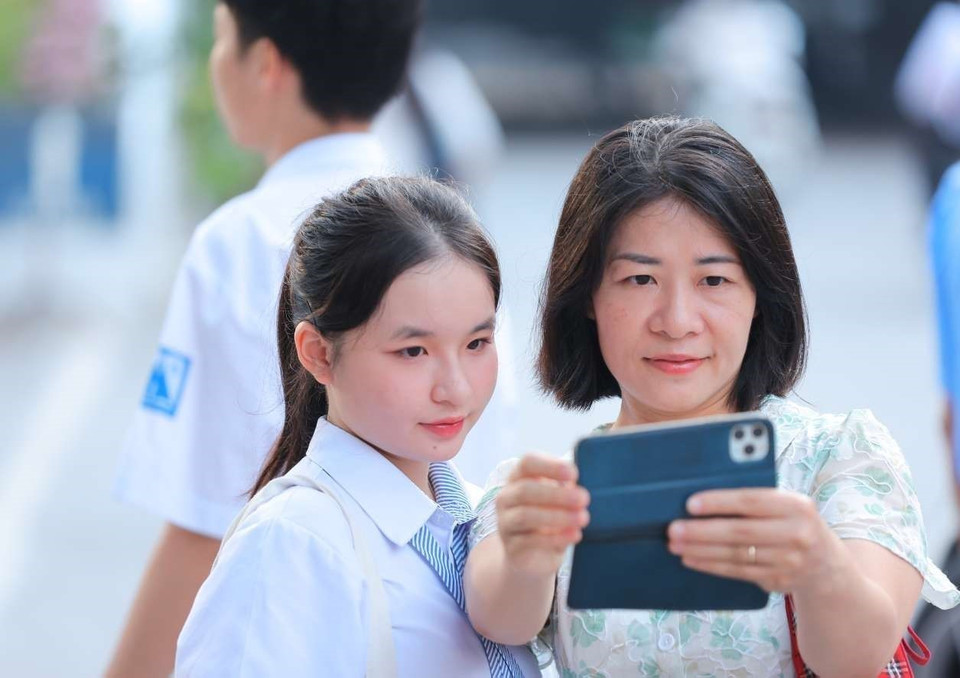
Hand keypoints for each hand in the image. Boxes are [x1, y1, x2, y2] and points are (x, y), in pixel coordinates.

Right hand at [495, 454, 589, 577]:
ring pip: (526, 515)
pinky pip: (530, 540)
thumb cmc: (548, 519)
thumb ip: (566, 489)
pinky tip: (575, 535)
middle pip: (526, 489)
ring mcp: (505, 522)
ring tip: (582, 518)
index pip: (527, 463)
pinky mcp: (511, 546)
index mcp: (518, 478)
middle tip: (584, 499)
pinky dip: (555, 538)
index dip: (550, 466)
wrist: (532, 557)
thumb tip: (581, 488)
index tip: (574, 474)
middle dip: (558, 494)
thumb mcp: (558, 500)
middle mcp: (507, 497)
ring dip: (558, 516)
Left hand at [667, 488, 847, 594]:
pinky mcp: (779, 581)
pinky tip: (692, 559)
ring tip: (675, 544)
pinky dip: (711, 565)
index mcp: (796, 506)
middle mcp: (797, 534)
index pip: (752, 501)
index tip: (690, 504)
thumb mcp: (785, 504)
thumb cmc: (791, 521)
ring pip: (736, 555)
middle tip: (673, 529)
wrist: (826, 563)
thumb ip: (755, 498)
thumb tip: (703, 496)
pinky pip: (739, 572)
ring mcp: (790, 562)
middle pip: (740, 532)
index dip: (719, 502)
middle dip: (701, 531)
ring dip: (701, 551)